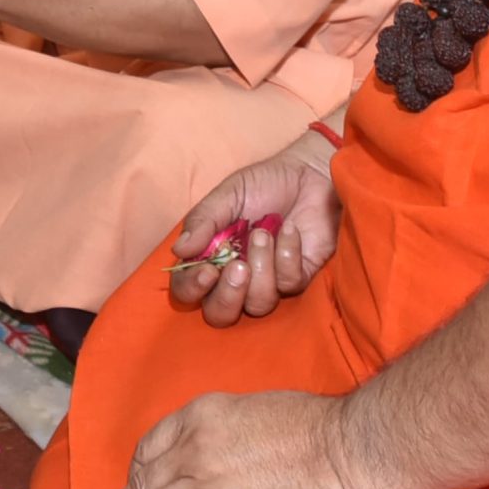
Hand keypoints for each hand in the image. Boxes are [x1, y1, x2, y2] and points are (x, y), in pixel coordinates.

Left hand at [93, 391, 365, 488]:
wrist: (345, 448)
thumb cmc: (316, 429)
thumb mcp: (254, 412)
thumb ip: (225, 431)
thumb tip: (218, 453)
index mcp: (200, 414)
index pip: (148, 451)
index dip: (132, 482)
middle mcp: (193, 445)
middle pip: (141, 486)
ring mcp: (204, 478)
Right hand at [167, 133, 344, 323]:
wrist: (310, 174)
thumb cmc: (264, 183)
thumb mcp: (228, 194)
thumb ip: (203, 220)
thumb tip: (179, 250)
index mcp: (210, 257)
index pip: (187, 289)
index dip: (192, 288)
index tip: (207, 271)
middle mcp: (236, 276)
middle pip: (220, 314)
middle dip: (228, 296)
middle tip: (238, 267)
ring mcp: (268, 281)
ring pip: (258, 303)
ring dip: (262, 266)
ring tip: (265, 233)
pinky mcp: (298, 278)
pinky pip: (288, 283)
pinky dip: (288, 253)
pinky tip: (290, 230)